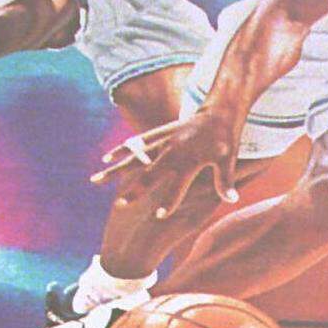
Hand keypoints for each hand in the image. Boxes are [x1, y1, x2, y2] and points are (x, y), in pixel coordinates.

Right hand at [91, 112, 240, 215]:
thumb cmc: (224, 138)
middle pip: (149, 175)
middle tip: (120, 205)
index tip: (158, 216)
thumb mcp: (228, 159)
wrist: (217, 110)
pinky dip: (122, 150)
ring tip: (97, 180)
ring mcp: (162, 142)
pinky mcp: (158, 135)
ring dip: (116, 170)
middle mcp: (171, 152)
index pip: (177, 187)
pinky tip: (108, 158)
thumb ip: (225, 180)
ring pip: (134, 158)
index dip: (169, 202)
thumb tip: (231, 199)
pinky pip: (135, 144)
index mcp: (188, 162)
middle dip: (135, 191)